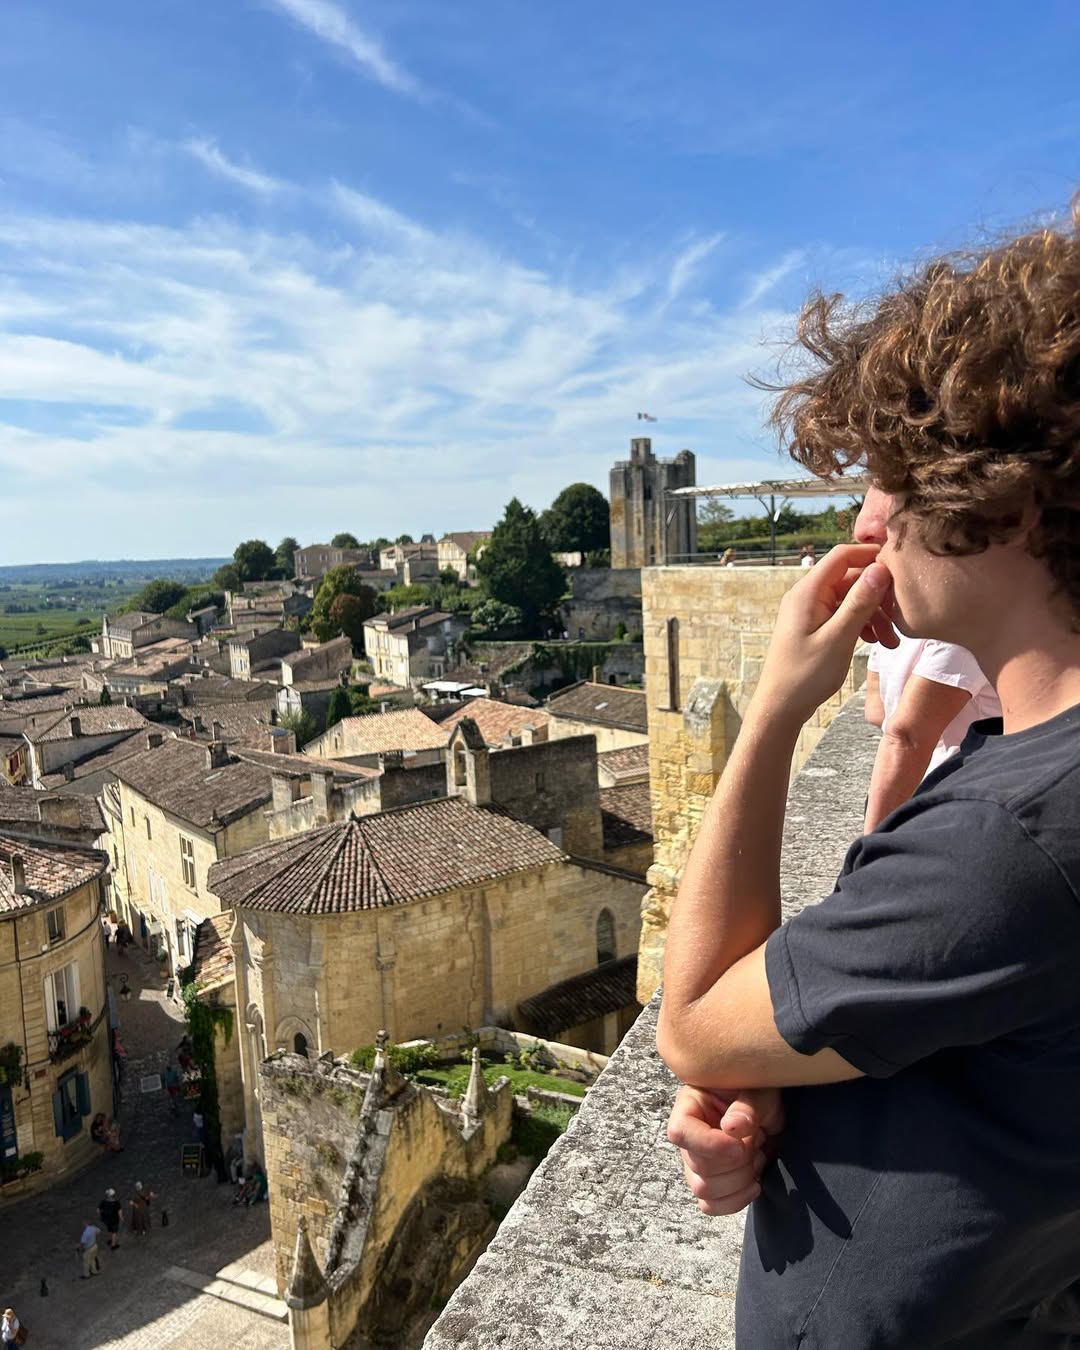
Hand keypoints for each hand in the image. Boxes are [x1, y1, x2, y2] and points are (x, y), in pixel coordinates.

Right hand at [666, 1084, 783, 1215]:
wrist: (768, 1110)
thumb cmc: (757, 1090)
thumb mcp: (757, 1090)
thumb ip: (746, 1107)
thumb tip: (732, 1127)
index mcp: (690, 1106)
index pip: (680, 1132)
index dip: (710, 1145)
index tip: (740, 1144)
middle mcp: (688, 1138)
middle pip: (698, 1168)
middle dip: (736, 1162)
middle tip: (756, 1141)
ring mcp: (697, 1163)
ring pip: (704, 1191)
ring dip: (739, 1180)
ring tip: (756, 1157)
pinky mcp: (711, 1183)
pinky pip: (711, 1206)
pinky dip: (735, 1201)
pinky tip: (754, 1184)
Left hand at [755, 544, 896, 726]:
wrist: (781, 707)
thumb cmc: (805, 676)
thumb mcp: (838, 638)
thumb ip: (859, 603)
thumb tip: (879, 568)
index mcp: (808, 592)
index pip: (843, 555)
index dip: (872, 555)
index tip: (901, 568)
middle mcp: (807, 595)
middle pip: (851, 578)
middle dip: (878, 595)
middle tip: (900, 617)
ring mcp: (811, 610)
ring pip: (851, 598)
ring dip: (874, 614)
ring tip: (891, 640)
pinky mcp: (815, 625)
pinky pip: (844, 614)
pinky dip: (862, 624)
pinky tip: (877, 642)